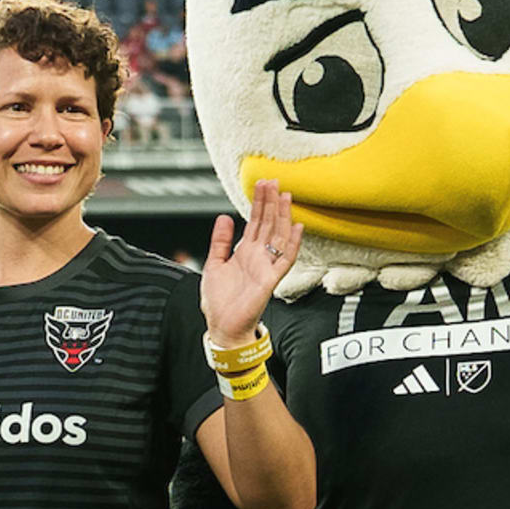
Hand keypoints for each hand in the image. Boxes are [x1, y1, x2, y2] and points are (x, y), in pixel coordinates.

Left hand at [201, 180, 303, 345]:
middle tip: (274, 181)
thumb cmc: (219, 301)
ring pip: (278, 236)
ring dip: (282, 216)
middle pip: (268, 224)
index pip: (255, 222)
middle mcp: (258, 257)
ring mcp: (266, 267)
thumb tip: (223, 217)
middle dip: (271, 203)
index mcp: (245, 252)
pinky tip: (296, 227)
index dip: (259, 203)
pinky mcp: (270, 280)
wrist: (222, 326)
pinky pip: (285, 259)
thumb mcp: (213, 263)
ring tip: (284, 196)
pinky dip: (291, 244)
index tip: (262, 185)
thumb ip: (220, 241)